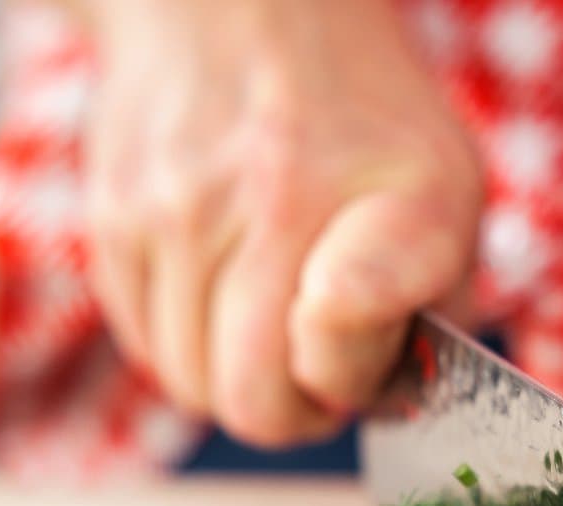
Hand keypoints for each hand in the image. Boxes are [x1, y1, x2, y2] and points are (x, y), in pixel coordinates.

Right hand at [83, 0, 481, 444]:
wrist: (247, 7)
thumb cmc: (365, 120)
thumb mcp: (449, 193)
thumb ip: (443, 303)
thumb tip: (395, 398)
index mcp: (381, 205)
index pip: (335, 359)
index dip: (351, 382)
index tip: (363, 358)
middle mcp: (269, 206)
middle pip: (251, 404)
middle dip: (292, 408)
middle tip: (313, 368)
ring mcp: (176, 214)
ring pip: (189, 385)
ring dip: (232, 373)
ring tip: (266, 314)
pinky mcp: (113, 218)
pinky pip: (143, 344)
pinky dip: (183, 339)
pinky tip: (218, 287)